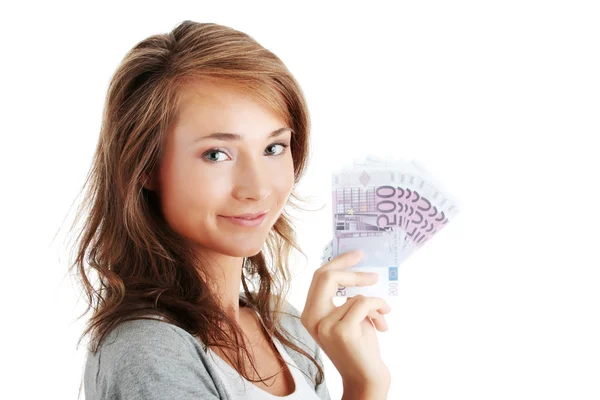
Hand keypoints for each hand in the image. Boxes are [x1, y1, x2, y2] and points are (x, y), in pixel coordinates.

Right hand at [301, 249, 391, 385]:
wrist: (365, 379)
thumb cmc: (359, 348)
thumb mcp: (346, 318)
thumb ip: (343, 298)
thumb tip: (355, 270)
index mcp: (310, 314)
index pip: (319, 277)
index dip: (338, 262)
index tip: (356, 254)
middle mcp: (312, 318)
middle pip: (326, 276)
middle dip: (352, 270)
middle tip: (373, 274)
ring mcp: (326, 325)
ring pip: (356, 295)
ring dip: (375, 304)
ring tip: (381, 318)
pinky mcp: (342, 331)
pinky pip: (365, 303)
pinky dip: (380, 309)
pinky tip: (384, 324)